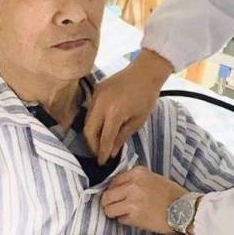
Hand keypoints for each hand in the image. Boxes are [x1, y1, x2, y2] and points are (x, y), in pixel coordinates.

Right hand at [85, 49, 172, 164]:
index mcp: (115, 113)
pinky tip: (101, 127)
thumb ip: (122, 137)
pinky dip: (93, 121)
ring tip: (100, 142)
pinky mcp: (95, 90)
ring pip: (87, 121)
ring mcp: (96, 96)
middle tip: (99, 154)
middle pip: (89, 131)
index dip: (102, 152)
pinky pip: (90, 110)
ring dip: (92, 134)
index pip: (104, 138)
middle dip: (92, 145)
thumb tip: (111, 152)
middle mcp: (101, 105)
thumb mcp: (138, 121)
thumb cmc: (146, 96)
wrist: (145, 72)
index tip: (102, 162)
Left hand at [102, 166, 187, 234]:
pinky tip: (136, 219)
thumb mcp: (153, 178)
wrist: (185, 209)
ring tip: (124, 214)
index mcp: (137, 172)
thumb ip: (134, 180)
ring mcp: (132, 201)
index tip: (118, 196)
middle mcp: (132, 185)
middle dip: (109, 203)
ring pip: (109, 209)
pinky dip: (125, 221)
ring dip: (114, 213)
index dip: (114, 191)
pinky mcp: (134, 216)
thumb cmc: (171, 194)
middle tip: (116, 208)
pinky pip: (120, 219)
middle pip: (107, 196)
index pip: (113, 181)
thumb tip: (116, 189)